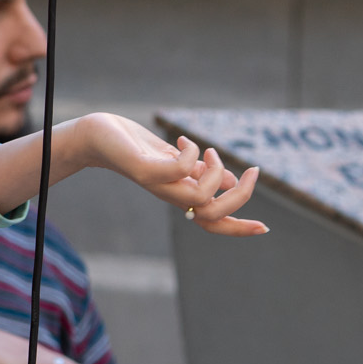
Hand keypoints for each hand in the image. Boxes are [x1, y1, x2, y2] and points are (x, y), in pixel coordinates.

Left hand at [76, 116, 266, 236]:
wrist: (97, 135)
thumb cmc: (136, 147)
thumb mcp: (177, 159)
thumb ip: (202, 172)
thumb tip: (233, 181)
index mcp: (181, 195)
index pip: (213, 222)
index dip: (239, 228)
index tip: (264, 227)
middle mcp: (171, 196)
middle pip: (214, 214)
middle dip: (242, 196)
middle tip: (252, 170)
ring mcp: (158, 185)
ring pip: (201, 196)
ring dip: (218, 170)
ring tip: (209, 150)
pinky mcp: (144, 170)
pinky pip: (179, 170)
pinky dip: (192, 154)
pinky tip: (185, 141)